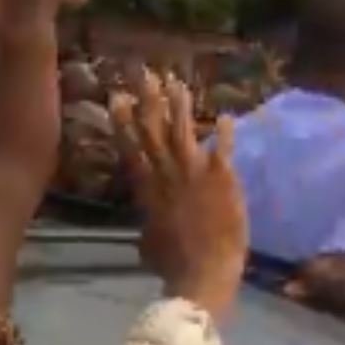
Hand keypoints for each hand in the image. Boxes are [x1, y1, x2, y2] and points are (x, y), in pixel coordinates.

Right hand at [110, 69, 246, 322]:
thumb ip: (149, 227)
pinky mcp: (221, 176)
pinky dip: (224, 133)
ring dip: (179, 106)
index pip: (131, 149)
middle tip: (144, 74)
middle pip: (153, 131)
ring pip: (182, 131)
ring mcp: (194, 173)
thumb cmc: (176, 262)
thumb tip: (146, 229)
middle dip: (148, 100)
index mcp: (149, 190)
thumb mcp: (152, 244)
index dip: (124, 122)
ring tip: (177, 82)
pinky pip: (222, 148)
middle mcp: (167, 175)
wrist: (204, 270)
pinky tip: (226, 115)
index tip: (118, 97)